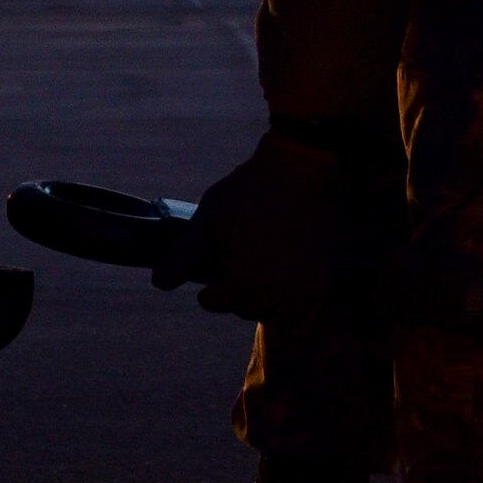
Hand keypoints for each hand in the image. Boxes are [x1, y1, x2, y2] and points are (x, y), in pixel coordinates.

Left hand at [152, 132, 343, 324]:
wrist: (301, 171)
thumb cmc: (248, 193)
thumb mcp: (208, 220)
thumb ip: (183, 256)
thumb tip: (160, 285)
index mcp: (242, 283)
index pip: (216, 302)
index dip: (208, 285)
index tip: (213, 266)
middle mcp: (275, 295)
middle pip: (245, 308)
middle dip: (236, 290)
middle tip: (238, 258)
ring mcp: (304, 291)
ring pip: (274, 311)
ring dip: (263, 295)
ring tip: (260, 261)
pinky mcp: (323, 282)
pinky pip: (302, 308)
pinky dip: (290, 297)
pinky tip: (283, 269)